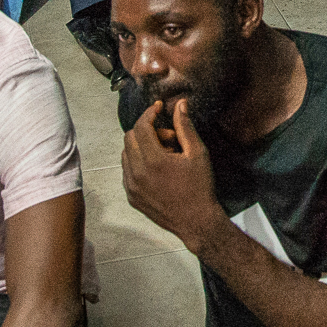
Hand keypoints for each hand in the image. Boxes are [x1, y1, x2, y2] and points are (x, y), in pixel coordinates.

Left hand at [122, 99, 222, 247]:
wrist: (196, 222)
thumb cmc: (200, 187)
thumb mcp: (197, 153)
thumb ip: (185, 126)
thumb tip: (180, 104)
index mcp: (153, 161)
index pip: (141, 126)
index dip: (149, 113)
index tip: (158, 108)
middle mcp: (137, 173)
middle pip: (130, 137)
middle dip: (147, 130)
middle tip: (169, 138)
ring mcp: (132, 187)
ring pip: (126, 154)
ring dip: (141, 147)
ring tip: (165, 155)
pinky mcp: (131, 197)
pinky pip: (127, 171)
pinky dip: (138, 163)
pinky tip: (158, 169)